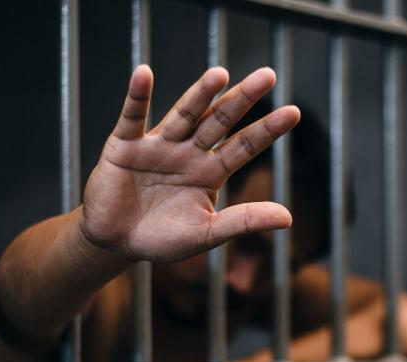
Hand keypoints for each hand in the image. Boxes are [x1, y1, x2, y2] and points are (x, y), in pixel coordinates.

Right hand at [80, 65, 299, 263]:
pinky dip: (137, 96)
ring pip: (183, 114)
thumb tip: (287, 217)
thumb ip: (242, 222)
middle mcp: (187, 152)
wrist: (113, 242)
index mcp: (209, 172)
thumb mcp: (205, 233)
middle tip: (268, 75)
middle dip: (241, 99)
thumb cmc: (159, 239)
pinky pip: (132, 117)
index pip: (243, 146)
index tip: (293, 113)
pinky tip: (144, 73)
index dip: (266, 130)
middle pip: (219, 120)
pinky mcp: (125, 145)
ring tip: (220, 74)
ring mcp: (157, 145)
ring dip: (200, 94)